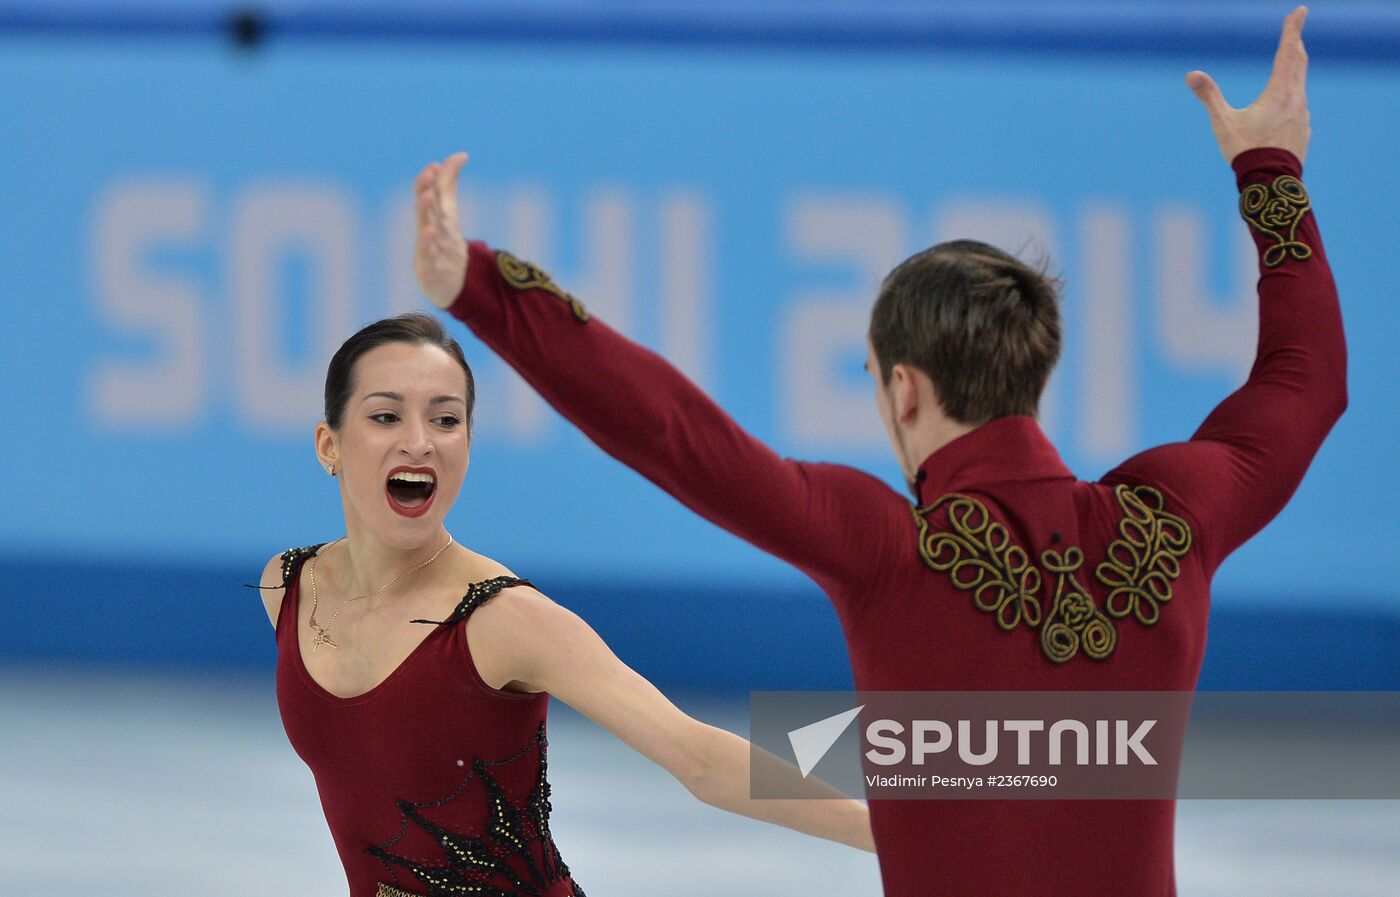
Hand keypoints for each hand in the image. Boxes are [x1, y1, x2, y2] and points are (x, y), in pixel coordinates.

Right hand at [413, 151, 469, 309]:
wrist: (448, 283)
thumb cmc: (444, 243)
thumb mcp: (449, 213)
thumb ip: (450, 184)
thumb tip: (461, 155)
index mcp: (433, 217)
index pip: (428, 194)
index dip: (430, 180)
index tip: (435, 165)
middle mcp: (427, 229)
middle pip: (425, 207)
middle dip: (426, 188)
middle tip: (430, 173)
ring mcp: (426, 248)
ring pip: (424, 227)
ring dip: (425, 211)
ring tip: (428, 195)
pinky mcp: (427, 267)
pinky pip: (426, 254)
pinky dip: (426, 242)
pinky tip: (429, 230)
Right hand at [1187, 6, 1309, 164]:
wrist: (1270, 182)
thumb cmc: (1246, 151)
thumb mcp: (1223, 123)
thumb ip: (1209, 96)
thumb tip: (1191, 75)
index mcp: (1279, 92)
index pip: (1287, 52)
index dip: (1292, 29)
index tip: (1300, 10)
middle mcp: (1296, 99)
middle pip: (1299, 62)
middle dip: (1295, 43)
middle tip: (1295, 29)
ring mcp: (1302, 115)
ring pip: (1300, 83)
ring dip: (1294, 68)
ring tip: (1292, 60)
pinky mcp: (1303, 129)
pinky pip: (1299, 103)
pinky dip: (1293, 92)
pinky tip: (1287, 101)